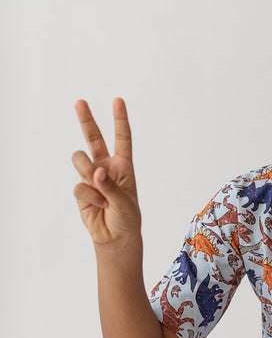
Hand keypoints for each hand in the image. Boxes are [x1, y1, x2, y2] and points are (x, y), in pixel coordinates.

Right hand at [72, 98, 140, 246]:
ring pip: (81, 161)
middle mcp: (106, 167)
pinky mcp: (81, 190)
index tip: (117, 100)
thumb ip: (110, 185)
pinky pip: (78, 186)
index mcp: (124, 166)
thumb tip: (96, 172)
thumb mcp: (125, 201)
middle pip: (94, 139)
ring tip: (100, 192)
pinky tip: (97, 205)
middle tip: (79, 102)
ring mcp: (92, 177)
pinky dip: (88, 196)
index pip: (122, 138)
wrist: (115, 237)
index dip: (120, 119)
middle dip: (86, 120)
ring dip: (88, 173)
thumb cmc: (127, 217)